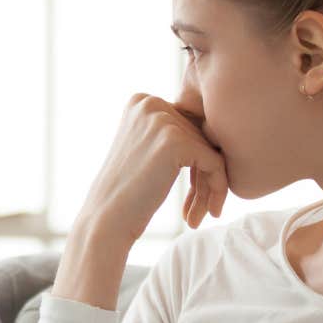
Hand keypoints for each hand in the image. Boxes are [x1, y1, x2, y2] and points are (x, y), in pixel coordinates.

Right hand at [78, 93, 227, 246]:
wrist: (105, 221)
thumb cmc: (126, 194)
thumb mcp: (144, 149)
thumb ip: (172, 132)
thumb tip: (216, 126)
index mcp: (141, 101)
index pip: (189, 124)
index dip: (195, 160)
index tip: (194, 194)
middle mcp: (150, 103)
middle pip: (201, 136)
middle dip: (204, 176)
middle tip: (198, 211)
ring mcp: (162, 120)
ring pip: (211, 151)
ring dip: (210, 187)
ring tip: (199, 215)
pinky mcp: (175, 141)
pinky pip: (216, 163)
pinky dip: (217, 189)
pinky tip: (207, 214)